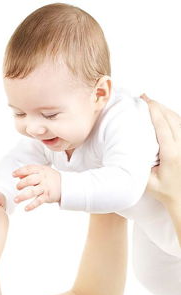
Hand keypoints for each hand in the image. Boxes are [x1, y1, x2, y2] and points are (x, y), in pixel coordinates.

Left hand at [13, 164, 60, 210]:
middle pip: (30, 180)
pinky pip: (38, 201)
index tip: (13, 175)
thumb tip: (18, 176)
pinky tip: (26, 209)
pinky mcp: (47, 196)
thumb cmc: (51, 178)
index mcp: (41, 170)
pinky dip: (32, 206)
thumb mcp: (43, 172)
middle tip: (17, 188)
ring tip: (16, 200)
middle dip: (21, 184)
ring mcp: (45, 187)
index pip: (29, 169)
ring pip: (32, 192)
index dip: (20, 171)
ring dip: (22, 196)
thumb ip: (31, 173)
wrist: (66, 185)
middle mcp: (43, 178)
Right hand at [141, 93, 180, 207]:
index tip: (145, 102)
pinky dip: (172, 117)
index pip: (163, 127)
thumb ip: (138, 169)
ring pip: (179, 120)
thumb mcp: (147, 184)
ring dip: (165, 110)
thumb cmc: (164, 192)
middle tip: (144, 97)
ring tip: (151, 103)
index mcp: (172, 155)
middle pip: (172, 119)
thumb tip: (125, 153)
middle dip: (158, 106)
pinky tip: (163, 114)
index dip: (154, 112)